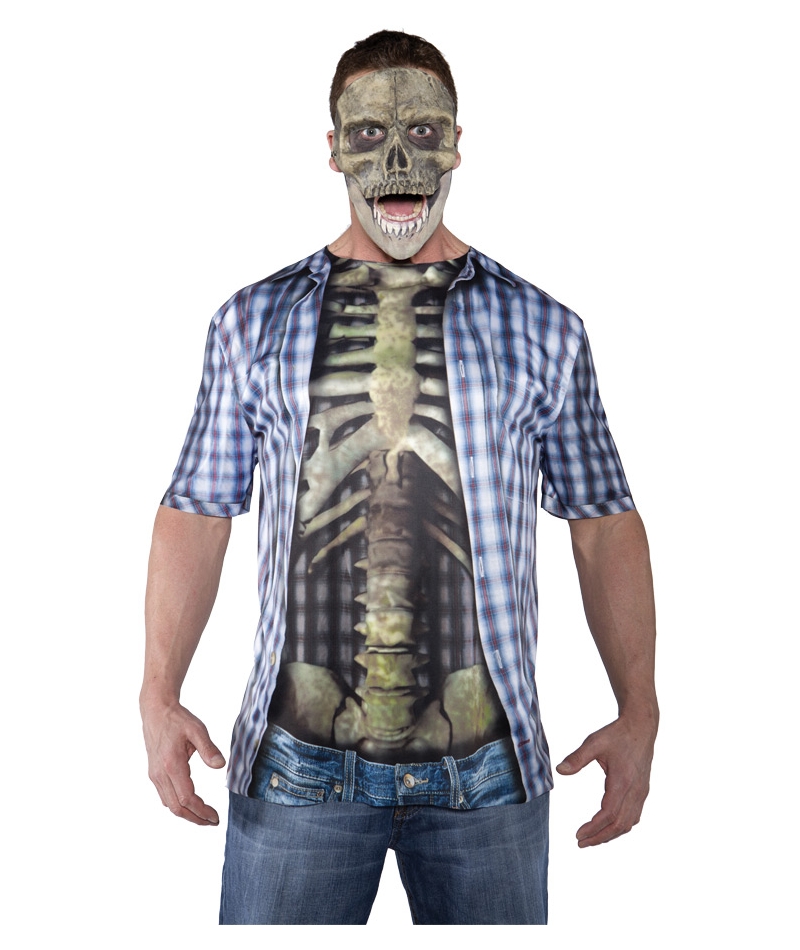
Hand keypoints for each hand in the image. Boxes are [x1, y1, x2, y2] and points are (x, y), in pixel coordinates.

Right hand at [142, 701, 225, 825]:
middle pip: (176, 807)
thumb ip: (208, 748)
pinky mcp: (154, 774)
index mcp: (172, 765)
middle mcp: (160, 774)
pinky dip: (178, 805)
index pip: (186, 798)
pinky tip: (190, 804)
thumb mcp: (197, 729)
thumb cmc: (178, 719)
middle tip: (212, 822)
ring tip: (204, 817)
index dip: (201, 811)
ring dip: (186, 814)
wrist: (156, 711)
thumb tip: (220, 766)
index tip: (215, 817)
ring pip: (169, 804)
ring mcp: (155, 775)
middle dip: (195, 818)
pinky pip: (165, 796)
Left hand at [556, 713, 656, 846]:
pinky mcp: (643, 791)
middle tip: (581, 843)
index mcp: (622, 781)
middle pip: (619, 825)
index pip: (608, 814)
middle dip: (600, 837)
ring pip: (629, 823)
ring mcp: (642, 792)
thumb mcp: (594, 742)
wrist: (641, 726)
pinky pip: (634, 816)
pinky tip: (609, 827)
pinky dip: (621, 826)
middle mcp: (635, 790)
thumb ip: (577, 758)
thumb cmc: (617, 734)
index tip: (578, 835)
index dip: (593, 828)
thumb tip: (559, 771)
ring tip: (592, 839)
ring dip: (610, 834)